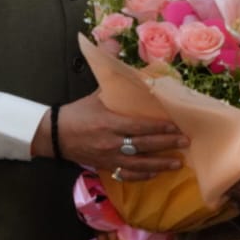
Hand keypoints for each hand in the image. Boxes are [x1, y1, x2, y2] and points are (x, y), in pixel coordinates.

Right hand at [37, 92, 187, 180]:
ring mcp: (108, 157)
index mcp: (109, 122)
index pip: (140, 126)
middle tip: (185, 142)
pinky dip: (142, 175)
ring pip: (139, 164)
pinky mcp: (105, 167)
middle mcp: (111, 142)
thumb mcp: (96, 94)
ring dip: (160, 164)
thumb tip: (129, 64)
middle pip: (144, 145)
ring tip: (178, 163)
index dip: (159, 128)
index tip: (176, 127)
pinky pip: (126, 175)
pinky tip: (155, 173)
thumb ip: (116, 84)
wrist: (54, 134)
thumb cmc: (78, 112)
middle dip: (167, 144)